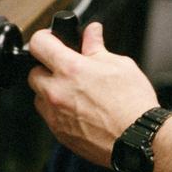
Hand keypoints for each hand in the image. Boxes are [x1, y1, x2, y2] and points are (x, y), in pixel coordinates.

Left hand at [27, 22, 158, 166]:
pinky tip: (79, 110)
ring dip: (50, 91)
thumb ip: (97, 47)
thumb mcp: (119, 65)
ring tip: (75, 92)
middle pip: (34, 72)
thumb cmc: (133, 104)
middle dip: (47, 67)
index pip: (38, 44)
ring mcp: (56, 115)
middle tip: (67, 68)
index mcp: (70, 69)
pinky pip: (49, 117)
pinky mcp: (60, 134)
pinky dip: (58, 110)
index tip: (51, 39)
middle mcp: (57, 92)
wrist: (138, 139)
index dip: (44, 37)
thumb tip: (91, 33)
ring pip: (39, 96)